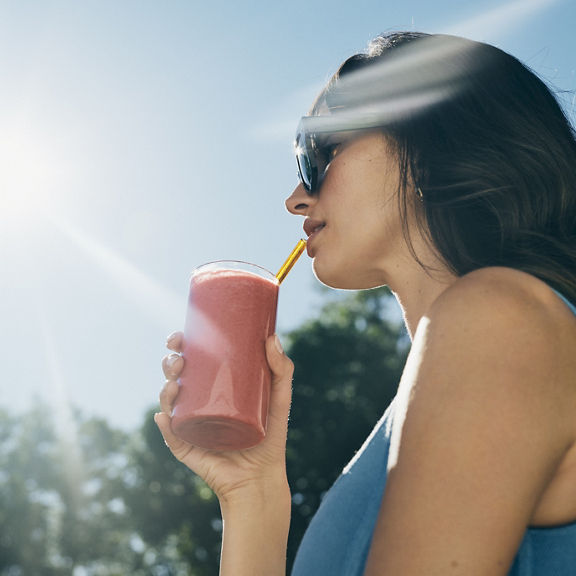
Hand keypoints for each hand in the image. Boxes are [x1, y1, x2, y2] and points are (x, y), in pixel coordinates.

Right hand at [154, 331, 293, 503]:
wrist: (263, 476)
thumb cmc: (271, 434)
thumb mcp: (280, 398)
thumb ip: (282, 369)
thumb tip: (272, 337)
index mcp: (213, 386)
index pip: (192, 360)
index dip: (180, 345)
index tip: (178, 336)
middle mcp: (198, 403)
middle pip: (175, 377)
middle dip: (169, 363)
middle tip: (179, 360)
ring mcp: (190, 424)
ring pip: (168, 401)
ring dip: (165, 389)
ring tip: (175, 385)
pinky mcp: (187, 447)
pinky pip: (171, 435)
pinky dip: (165, 424)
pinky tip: (164, 416)